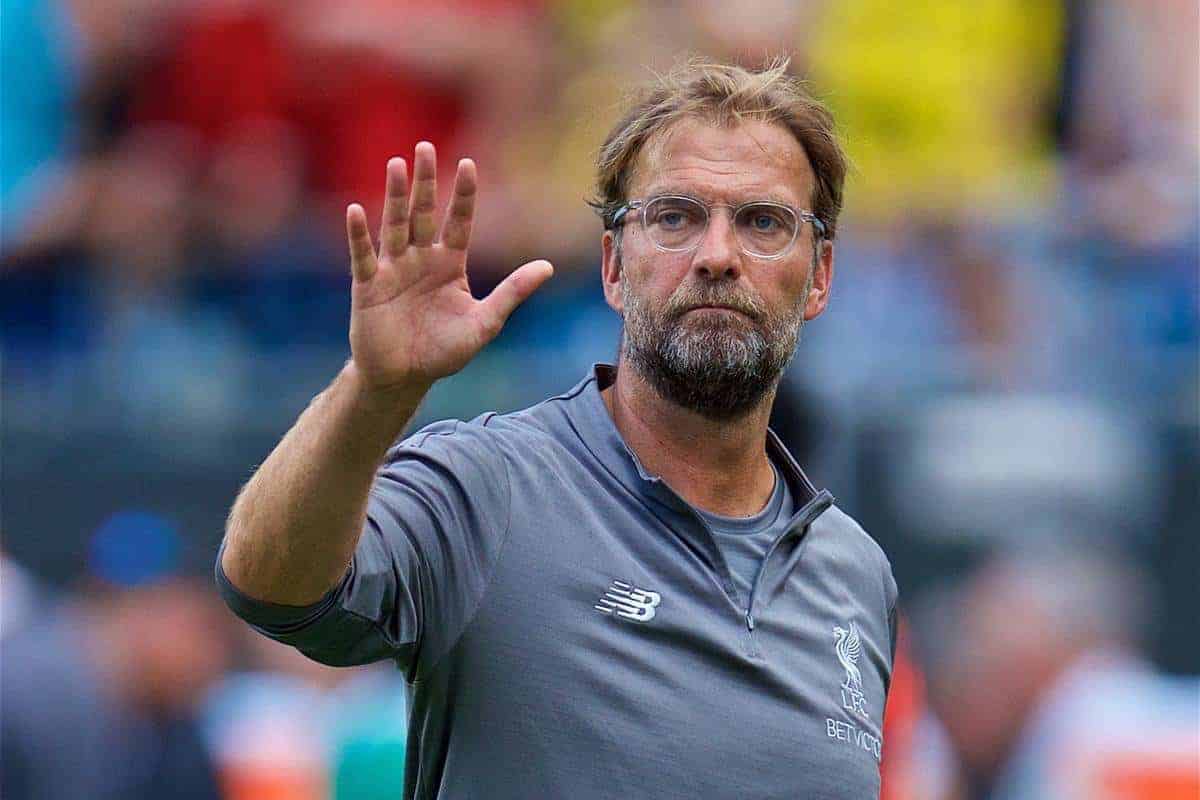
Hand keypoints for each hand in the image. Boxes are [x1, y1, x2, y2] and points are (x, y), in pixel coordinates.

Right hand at [346, 142, 552, 392]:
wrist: (405, 378)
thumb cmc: (443, 351)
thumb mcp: (484, 323)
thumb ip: (512, 293)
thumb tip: (548, 266)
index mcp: (449, 264)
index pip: (459, 222)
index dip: (463, 195)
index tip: (469, 164)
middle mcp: (420, 259)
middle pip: (423, 213)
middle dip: (425, 182)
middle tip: (425, 147)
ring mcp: (392, 270)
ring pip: (394, 226)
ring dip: (395, 196)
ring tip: (396, 164)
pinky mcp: (367, 287)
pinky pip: (362, 257)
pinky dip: (359, 235)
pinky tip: (356, 210)